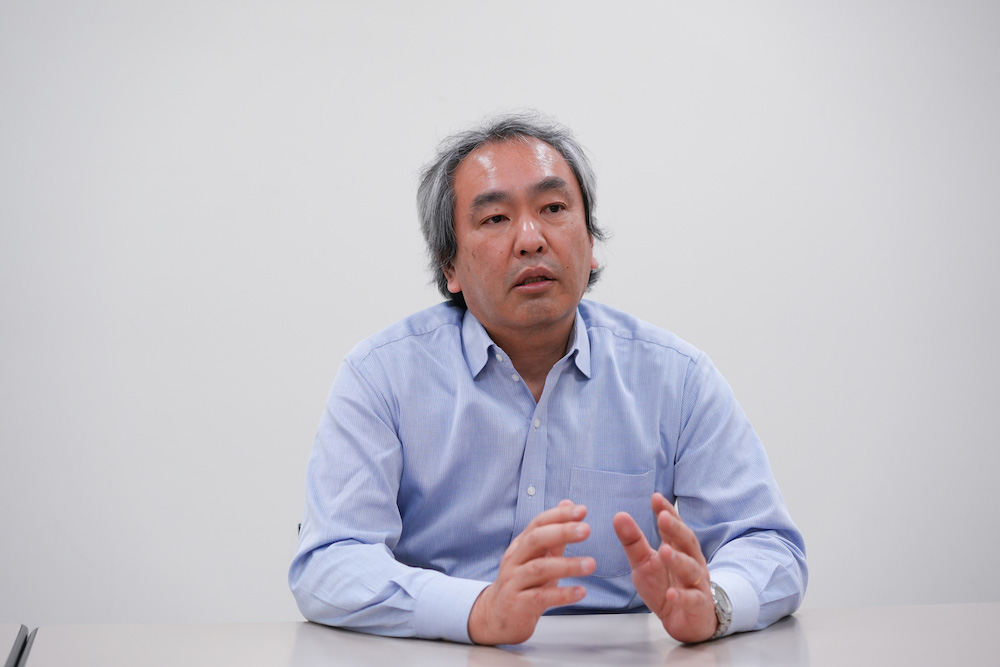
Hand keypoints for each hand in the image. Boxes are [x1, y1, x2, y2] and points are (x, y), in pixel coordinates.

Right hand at [468, 500, 595, 644]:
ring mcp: (514, 582)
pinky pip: (541, 597)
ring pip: (539, 569)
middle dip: (561, 532)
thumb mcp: (537, 558)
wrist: (497, 617)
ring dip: (567, 565)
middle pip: (535, 540)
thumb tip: (568, 504)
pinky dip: (562, 594)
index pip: (538, 523)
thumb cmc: (524, 583)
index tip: (582, 510)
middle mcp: (514, 560)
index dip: (559, 515)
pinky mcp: (518, 605)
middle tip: (586, 530)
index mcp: (521, 546)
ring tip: (591, 564)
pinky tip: (581, 592)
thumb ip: (554, 535)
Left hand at [613, 492, 716, 642]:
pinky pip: (692, 600)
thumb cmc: (665, 587)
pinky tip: (671, 594)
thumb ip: (633, 541)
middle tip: (662, 517)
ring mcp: (697, 583)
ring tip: (664, 551)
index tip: (655, 497)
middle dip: (675, 529)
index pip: (674, 527)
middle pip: (687, 542)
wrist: (684, 622)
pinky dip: (683, 597)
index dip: (666, 512)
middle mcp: (691, 561)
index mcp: (678, 548)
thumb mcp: (644, 563)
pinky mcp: (698, 605)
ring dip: (678, 560)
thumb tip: (619, 515)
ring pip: (691, 568)